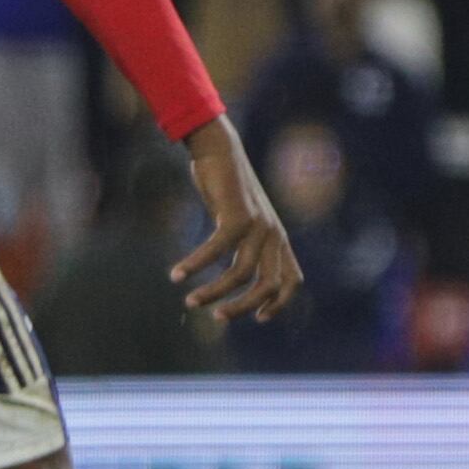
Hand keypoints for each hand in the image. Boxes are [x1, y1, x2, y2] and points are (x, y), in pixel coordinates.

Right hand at [171, 120, 303, 321]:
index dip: (279, 303)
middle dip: (242, 307)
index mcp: (278, 237)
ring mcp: (259, 224)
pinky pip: (216, 250)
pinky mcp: (238, 214)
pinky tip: (176, 274)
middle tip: (216, 317)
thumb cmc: (226, 189)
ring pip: (241, 273)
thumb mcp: (242, 221)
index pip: (292, 280)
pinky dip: (195, 265)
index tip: (258, 318)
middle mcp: (274, 233)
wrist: (219, 150)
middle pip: (268, 285)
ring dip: (214, 291)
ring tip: (190, 301)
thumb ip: (245, 245)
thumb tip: (237, 275)